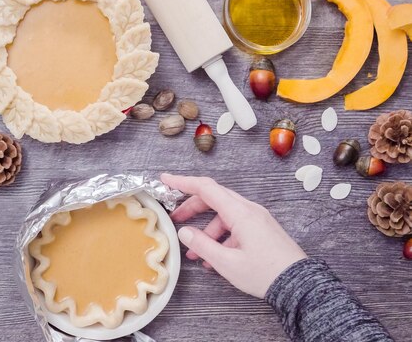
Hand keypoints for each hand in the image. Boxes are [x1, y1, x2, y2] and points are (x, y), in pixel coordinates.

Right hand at [161, 174, 306, 298]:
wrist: (299, 285)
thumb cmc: (264, 273)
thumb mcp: (227, 263)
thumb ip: (202, 245)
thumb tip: (184, 232)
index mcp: (240, 213)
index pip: (206, 188)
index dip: (183, 182)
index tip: (165, 179)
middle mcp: (249, 210)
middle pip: (214, 199)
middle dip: (192, 208)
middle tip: (175, 219)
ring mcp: (257, 219)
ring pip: (224, 214)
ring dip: (206, 228)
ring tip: (195, 252)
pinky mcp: (261, 229)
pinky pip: (235, 225)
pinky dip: (220, 236)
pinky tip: (214, 258)